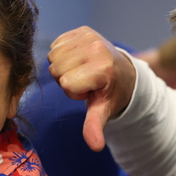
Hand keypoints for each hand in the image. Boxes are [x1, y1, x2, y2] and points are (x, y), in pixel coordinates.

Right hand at [48, 27, 137, 150]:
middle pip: (56, 70)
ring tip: (82, 70)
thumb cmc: (110, 92)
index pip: (66, 84)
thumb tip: (95, 146)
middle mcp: (96, 47)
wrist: (122, 71)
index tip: (89, 90)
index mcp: (102, 68)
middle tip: (85, 81)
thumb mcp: (103, 110)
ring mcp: (89, 35)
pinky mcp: (82, 29)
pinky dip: (63, 54)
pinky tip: (78, 59)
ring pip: (53, 56)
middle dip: (67, 79)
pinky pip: (56, 44)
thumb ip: (94, 126)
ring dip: (64, 66)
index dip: (74, 91)